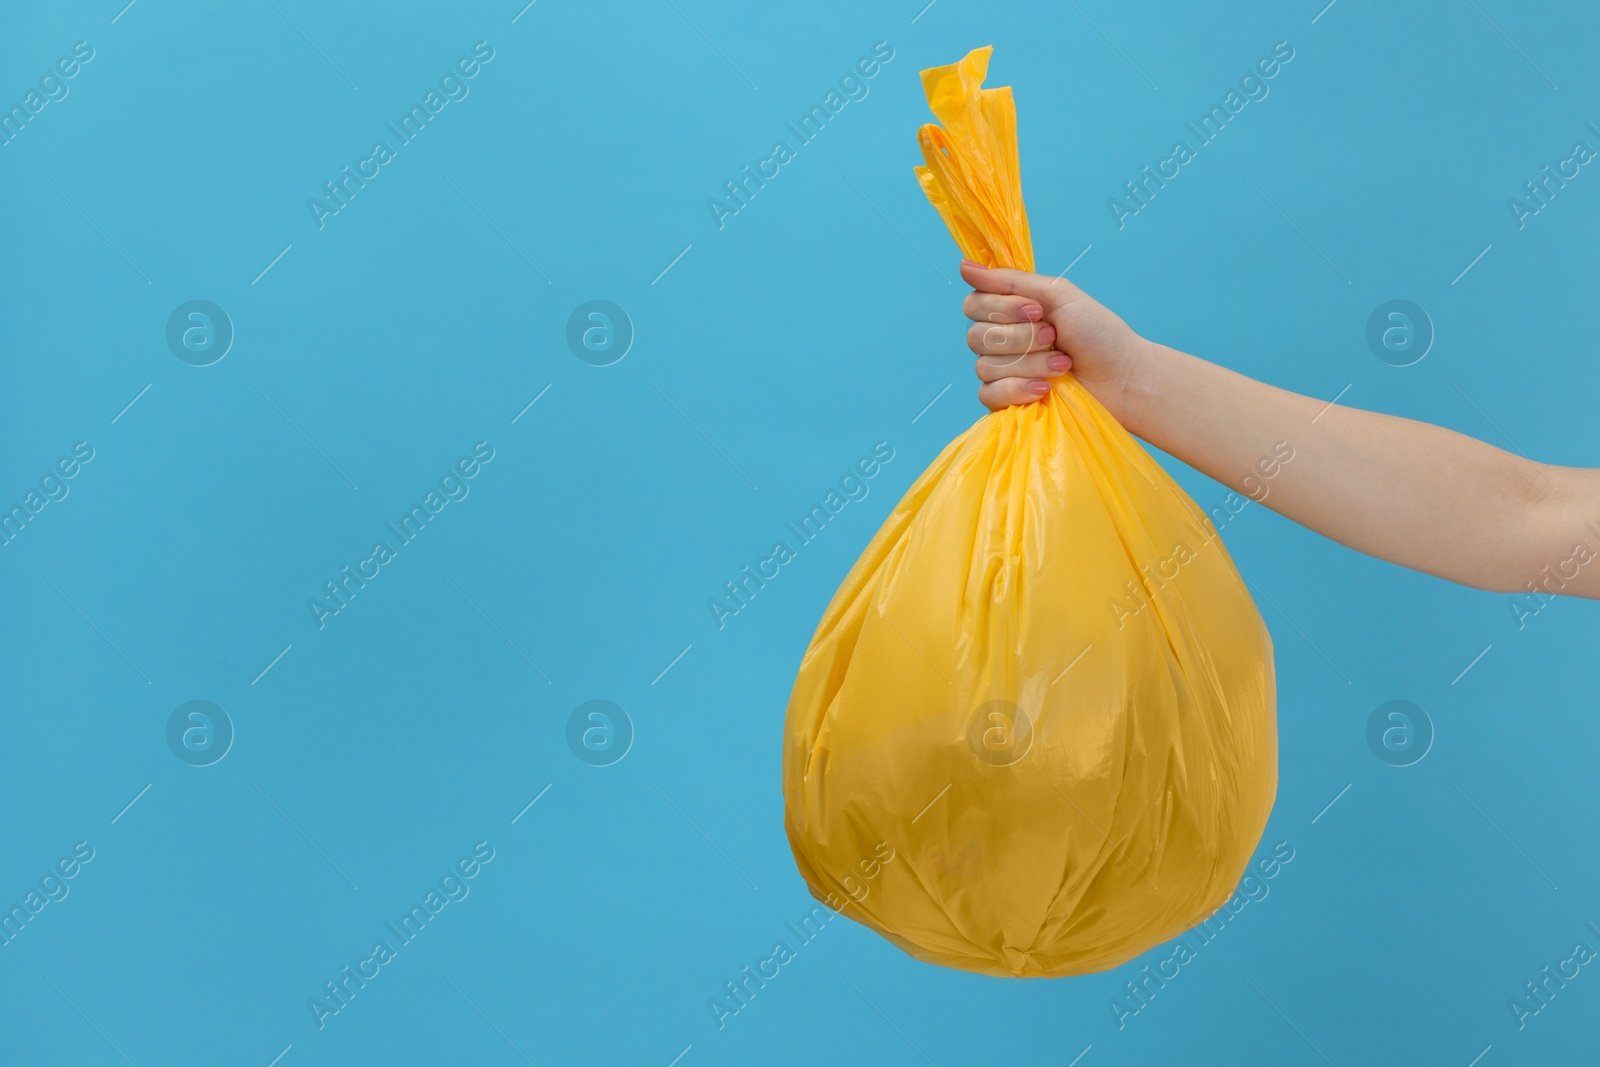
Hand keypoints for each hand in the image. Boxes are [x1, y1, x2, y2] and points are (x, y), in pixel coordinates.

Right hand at [960, 260, 1151, 426]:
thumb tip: (963, 266)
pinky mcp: (1007, 402)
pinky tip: (1045, 389)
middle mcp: (1001, 341)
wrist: (1122, 377)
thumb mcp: (1058, 295)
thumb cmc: (1098, 334)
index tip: (1038, 311)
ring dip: (1029, 364)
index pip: (973, 305)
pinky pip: (989, 395)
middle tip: (1054, 338)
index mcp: (1009, 312)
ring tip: (1062, 365)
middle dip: (1020, 338)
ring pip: (985, 366)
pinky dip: (1018, 389)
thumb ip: (1010, 281)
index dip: (1001, 309)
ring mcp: (1002, 373)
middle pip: (975, 336)